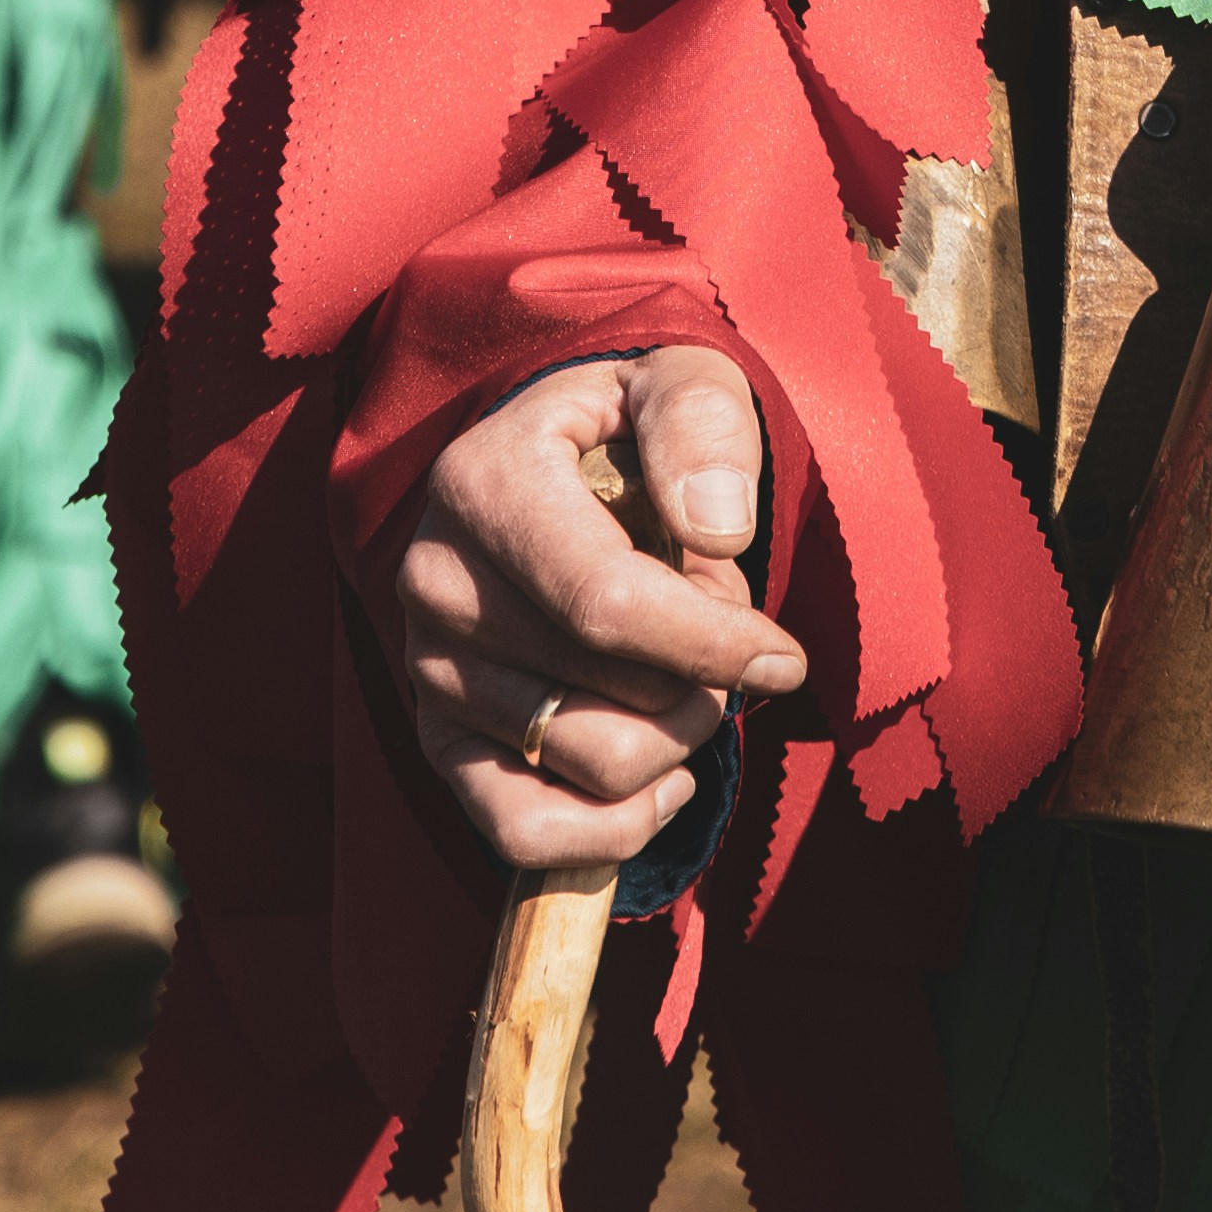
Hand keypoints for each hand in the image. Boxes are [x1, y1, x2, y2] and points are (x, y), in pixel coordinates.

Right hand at [384, 346, 805, 875]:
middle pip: (611, 692)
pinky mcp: (437, 736)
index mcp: (484, 483)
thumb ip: (702, 428)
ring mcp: (426, 666)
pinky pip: (522, 829)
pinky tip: (666, 778)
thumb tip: (718, 532)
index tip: (786, 659)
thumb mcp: (679, 382)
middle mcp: (435, 581)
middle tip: (721, 627)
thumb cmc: (631, 429)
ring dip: (676, 738)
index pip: (606, 602)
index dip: (712, 643)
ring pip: (588, 764)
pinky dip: (616, 826)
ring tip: (684, 673)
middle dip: (705, 678)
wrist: (553, 465)